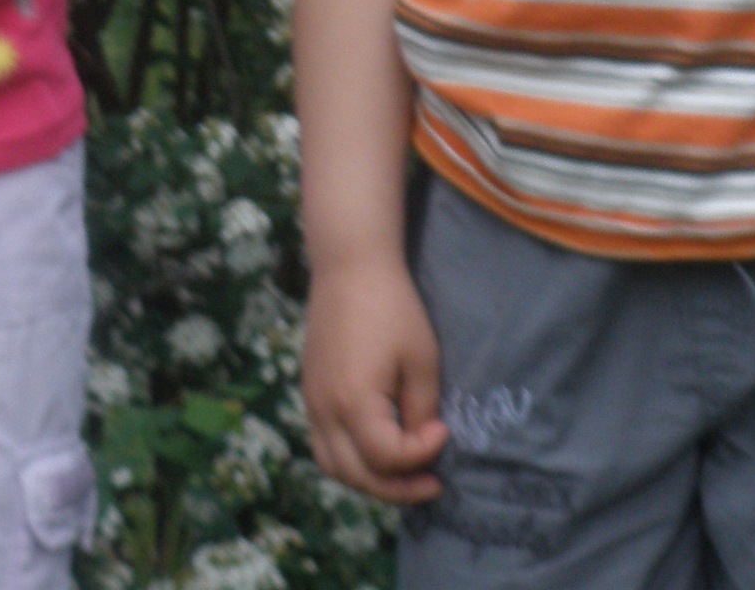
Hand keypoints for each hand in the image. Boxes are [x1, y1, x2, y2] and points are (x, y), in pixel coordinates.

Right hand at [301, 252, 449, 504]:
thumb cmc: (393, 308)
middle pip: (355, 475)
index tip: (445, 431)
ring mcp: (311, 403)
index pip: (387, 457)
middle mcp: (324, 411)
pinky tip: (378, 450)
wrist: (350, 267)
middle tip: (432, 483)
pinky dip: (350, 459)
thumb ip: (420, 409)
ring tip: (403, 476)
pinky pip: (324, 444)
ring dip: (368, 480)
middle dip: (396, 488)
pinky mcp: (309, 392)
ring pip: (332, 466)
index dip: (421, 454)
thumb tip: (420, 441)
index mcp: (353, 403)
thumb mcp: (421, 359)